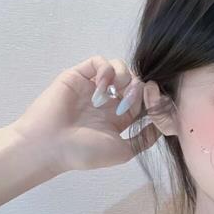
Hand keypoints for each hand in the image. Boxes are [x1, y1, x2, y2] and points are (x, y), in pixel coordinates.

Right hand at [12, 56, 161, 172]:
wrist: (51, 145)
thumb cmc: (84, 151)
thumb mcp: (123, 152)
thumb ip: (143, 139)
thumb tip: (161, 128)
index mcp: (118, 118)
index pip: (143, 101)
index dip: (152, 99)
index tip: (156, 101)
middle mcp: (107, 101)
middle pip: (134, 82)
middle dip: (139, 88)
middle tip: (131, 99)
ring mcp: (93, 87)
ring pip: (120, 68)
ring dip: (125, 77)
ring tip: (116, 92)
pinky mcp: (79, 75)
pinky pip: (99, 62)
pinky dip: (106, 70)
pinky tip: (102, 86)